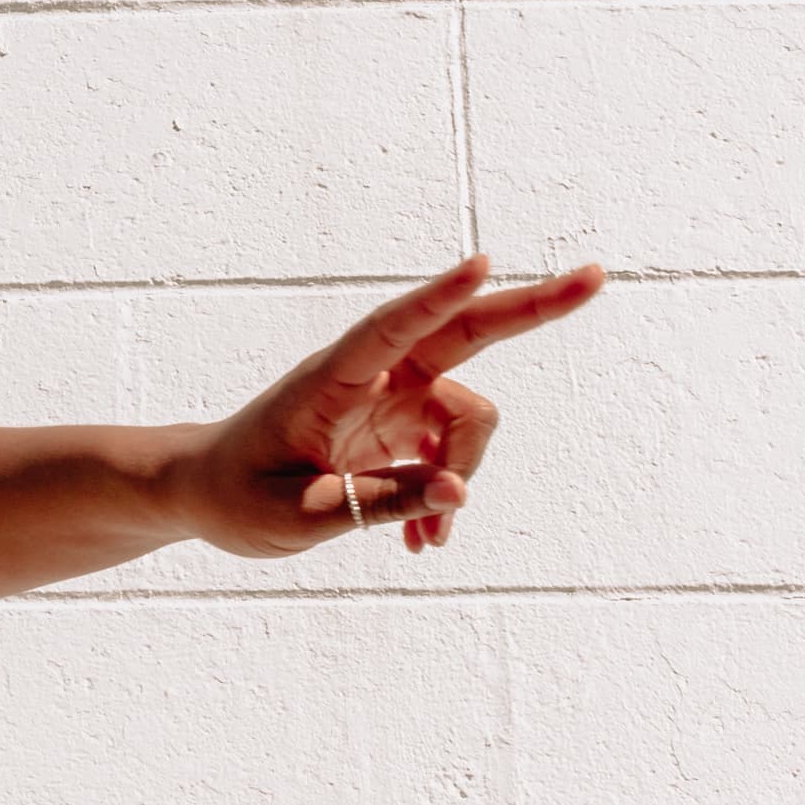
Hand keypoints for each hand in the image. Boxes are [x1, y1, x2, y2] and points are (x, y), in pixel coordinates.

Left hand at [171, 259, 603, 556]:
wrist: (208, 493)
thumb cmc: (238, 495)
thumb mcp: (300, 515)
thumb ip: (375, 503)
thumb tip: (458, 496)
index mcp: (332, 378)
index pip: (394, 327)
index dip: (441, 296)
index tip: (484, 262)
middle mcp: (373, 376)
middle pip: (463, 332)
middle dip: (529, 309)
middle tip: (597, 276)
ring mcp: (392, 399)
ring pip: (467, 421)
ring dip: (461, 478)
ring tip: (424, 542)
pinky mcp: (401, 428)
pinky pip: (452, 456)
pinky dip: (447, 497)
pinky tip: (424, 541)